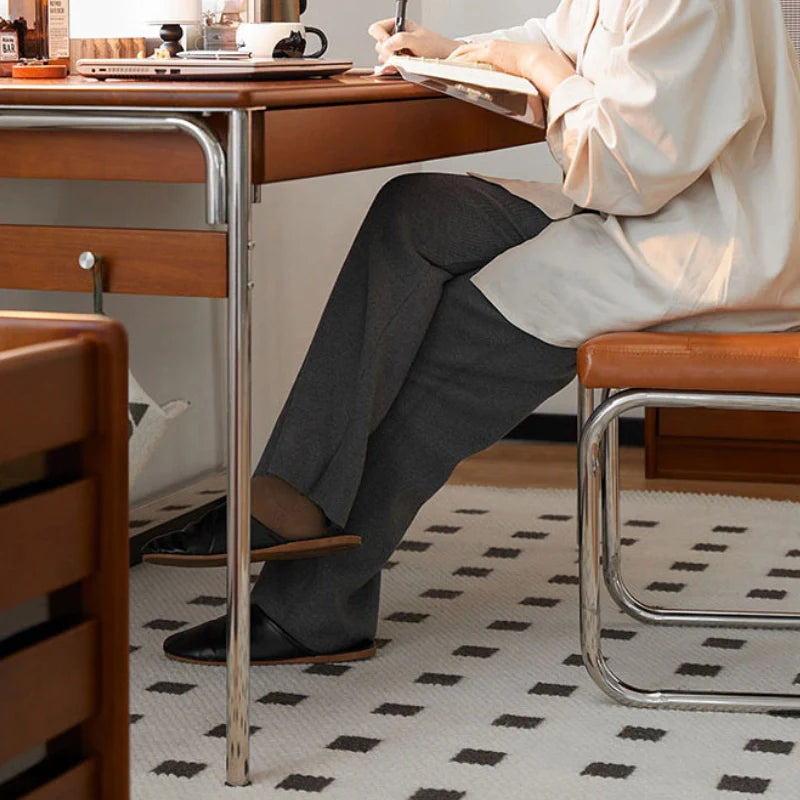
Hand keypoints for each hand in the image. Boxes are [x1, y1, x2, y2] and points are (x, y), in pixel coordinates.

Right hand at [368, 18, 459, 62]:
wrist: (444, 58)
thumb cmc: (435, 45)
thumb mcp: (418, 40)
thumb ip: (401, 40)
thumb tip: (387, 44)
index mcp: (398, 26)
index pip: (376, 29)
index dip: (380, 37)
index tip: (389, 44)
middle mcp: (395, 37)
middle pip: (378, 45)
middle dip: (388, 52)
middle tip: (400, 54)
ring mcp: (396, 51)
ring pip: (383, 58)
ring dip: (392, 61)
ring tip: (406, 60)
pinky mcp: (399, 62)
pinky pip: (388, 67)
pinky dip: (394, 68)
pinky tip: (403, 66)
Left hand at [448, 39, 575, 100]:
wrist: (539, 63)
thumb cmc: (531, 73)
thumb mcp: (515, 77)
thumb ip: (507, 85)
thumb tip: (506, 101)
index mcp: (498, 50)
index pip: (475, 51)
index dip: (464, 58)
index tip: (455, 66)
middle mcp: (491, 46)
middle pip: (466, 49)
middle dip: (453, 57)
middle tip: (441, 66)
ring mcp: (489, 48)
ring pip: (463, 51)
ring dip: (451, 59)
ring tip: (440, 68)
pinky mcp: (488, 52)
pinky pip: (467, 56)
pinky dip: (456, 61)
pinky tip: (448, 67)